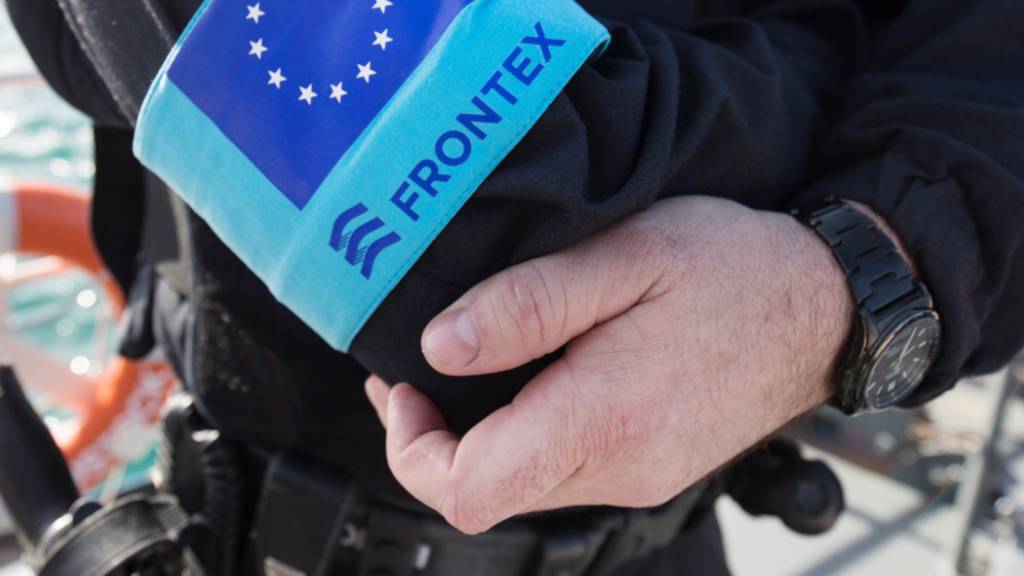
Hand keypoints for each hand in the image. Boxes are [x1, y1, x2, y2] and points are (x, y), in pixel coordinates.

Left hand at [365, 196, 852, 533]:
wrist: (829, 307)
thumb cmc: (735, 270)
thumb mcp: (626, 256)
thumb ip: (528, 303)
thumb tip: (441, 347)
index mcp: (601, 422)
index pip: (467, 489)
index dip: (412, 448)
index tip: (406, 386)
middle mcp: (619, 470)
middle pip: (487, 494)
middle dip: (437, 438)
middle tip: (422, 368)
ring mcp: (639, 476)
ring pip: (524, 484)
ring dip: (484, 435)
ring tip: (472, 362)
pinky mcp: (653, 465)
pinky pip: (566, 468)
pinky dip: (529, 433)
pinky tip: (534, 377)